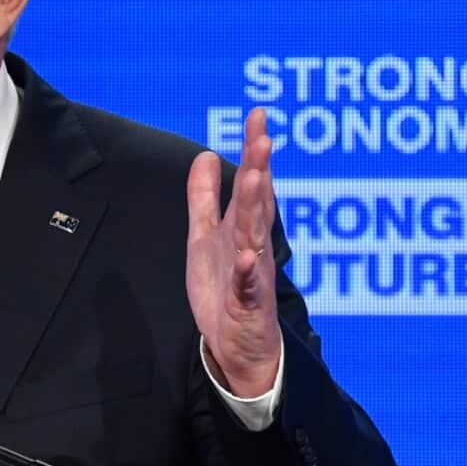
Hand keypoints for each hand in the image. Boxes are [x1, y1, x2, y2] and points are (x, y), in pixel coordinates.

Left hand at [185, 109, 280, 397]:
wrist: (237, 349)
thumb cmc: (225, 290)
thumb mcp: (205, 237)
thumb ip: (204, 199)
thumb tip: (203, 154)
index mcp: (242, 228)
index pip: (252, 182)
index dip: (254, 150)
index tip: (258, 116)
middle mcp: (253, 246)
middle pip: (257, 201)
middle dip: (259, 168)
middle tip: (263, 136)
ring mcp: (254, 275)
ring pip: (255, 236)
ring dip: (254, 206)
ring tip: (253, 176)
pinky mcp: (249, 305)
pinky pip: (250, 287)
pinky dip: (250, 272)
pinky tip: (248, 257)